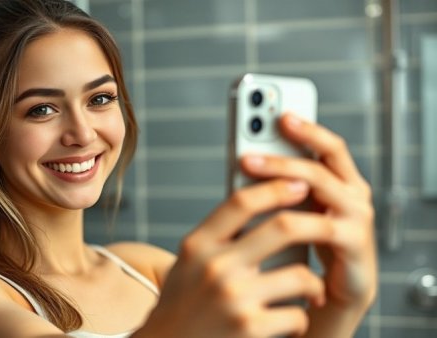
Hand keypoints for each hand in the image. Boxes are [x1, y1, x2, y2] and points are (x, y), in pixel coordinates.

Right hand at [134, 114, 375, 337]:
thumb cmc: (183, 302)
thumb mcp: (189, 262)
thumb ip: (217, 236)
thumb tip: (262, 203)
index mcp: (198, 245)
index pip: (241, 202)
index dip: (275, 187)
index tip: (299, 183)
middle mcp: (214, 267)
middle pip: (281, 228)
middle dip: (316, 224)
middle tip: (331, 227)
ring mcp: (234, 299)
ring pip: (301, 276)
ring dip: (312, 285)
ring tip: (310, 292)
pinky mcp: (251, 329)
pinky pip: (298, 314)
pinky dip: (299, 319)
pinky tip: (288, 322)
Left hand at [241, 114, 376, 311]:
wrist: (328, 297)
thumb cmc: (305, 250)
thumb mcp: (290, 211)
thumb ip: (279, 188)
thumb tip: (243, 159)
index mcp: (341, 183)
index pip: (329, 147)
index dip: (308, 129)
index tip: (280, 114)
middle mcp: (354, 195)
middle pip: (322, 161)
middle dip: (282, 152)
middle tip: (247, 152)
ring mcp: (358, 219)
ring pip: (321, 185)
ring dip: (283, 173)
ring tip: (249, 166)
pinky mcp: (356, 245)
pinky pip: (324, 225)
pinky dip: (295, 216)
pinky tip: (268, 211)